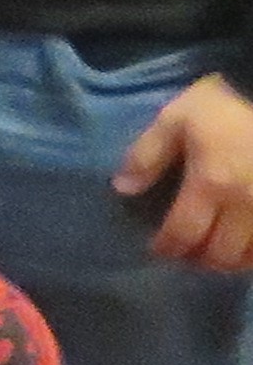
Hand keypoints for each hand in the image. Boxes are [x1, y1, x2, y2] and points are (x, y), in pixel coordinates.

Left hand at [121, 73, 252, 273]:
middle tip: (187, 250)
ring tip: (216, 249)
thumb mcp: (177, 118)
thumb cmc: (225, 104)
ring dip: (229, 260)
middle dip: (198, 258)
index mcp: (212, 183)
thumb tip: (124, 189)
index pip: (184, 233)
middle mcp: (246, 204)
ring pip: (251, 256)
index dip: (167, 248)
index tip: (158, 248)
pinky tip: (245, 243)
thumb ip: (147, 154)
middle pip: (220, 254)